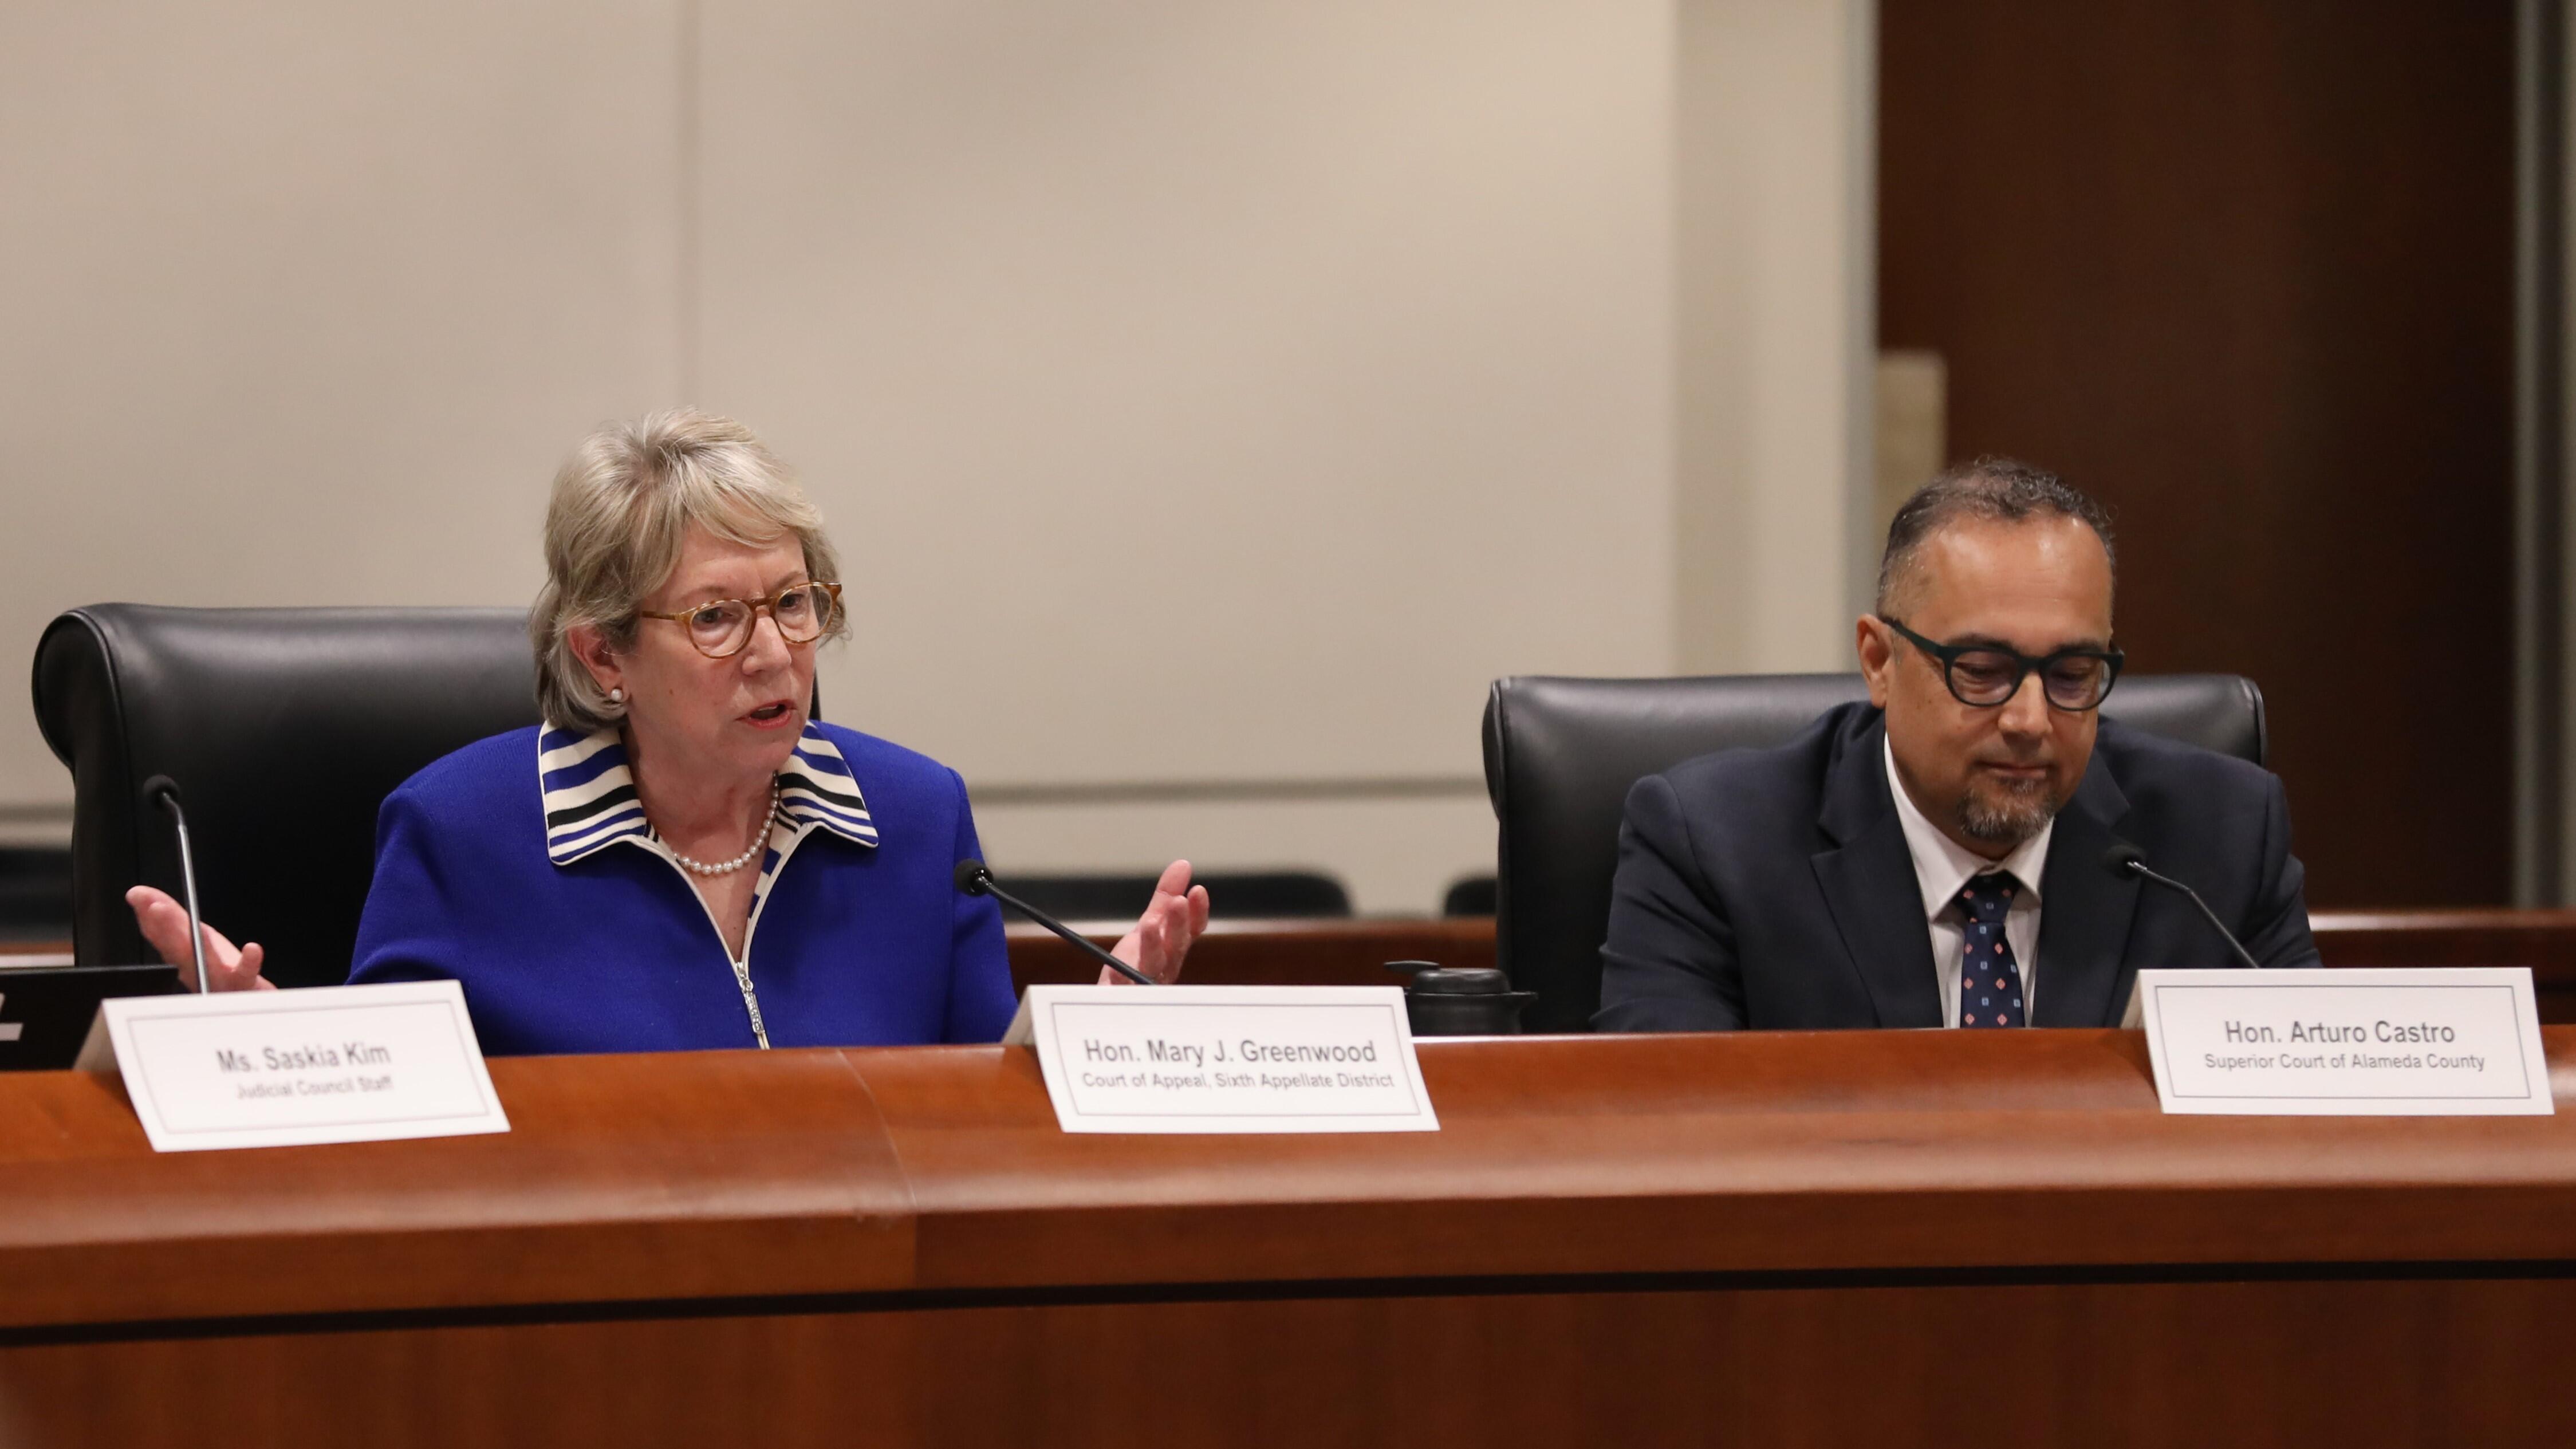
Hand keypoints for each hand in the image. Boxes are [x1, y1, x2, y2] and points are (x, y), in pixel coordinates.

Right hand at [125, 885, 273, 991]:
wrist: (245, 996)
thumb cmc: (219, 970)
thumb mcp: (195, 936)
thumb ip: (172, 919)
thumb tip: (142, 894)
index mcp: (180, 956)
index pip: (160, 934)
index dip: (148, 915)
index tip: (137, 895)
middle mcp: (194, 969)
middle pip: (176, 948)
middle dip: (165, 927)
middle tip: (155, 907)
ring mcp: (218, 978)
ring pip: (205, 961)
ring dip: (198, 945)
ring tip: (195, 927)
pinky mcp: (243, 984)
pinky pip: (245, 974)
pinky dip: (249, 962)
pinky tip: (252, 949)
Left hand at [1103, 860, 1209, 985]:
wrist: (1115, 995)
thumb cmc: (1138, 960)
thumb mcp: (1151, 923)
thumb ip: (1165, 898)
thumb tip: (1183, 865)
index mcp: (1174, 947)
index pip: (1192, 929)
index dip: (1197, 912)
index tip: (1198, 891)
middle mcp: (1165, 965)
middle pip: (1176, 945)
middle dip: (1179, 923)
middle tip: (1179, 901)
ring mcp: (1146, 980)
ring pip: (1154, 963)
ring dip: (1154, 944)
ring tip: (1149, 923)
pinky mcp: (1124, 992)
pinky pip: (1123, 984)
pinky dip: (1121, 977)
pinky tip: (1116, 969)